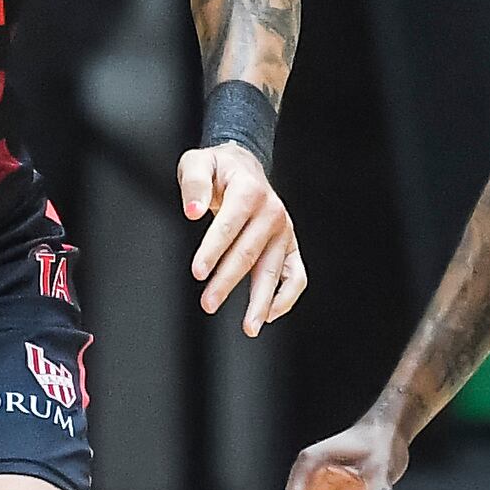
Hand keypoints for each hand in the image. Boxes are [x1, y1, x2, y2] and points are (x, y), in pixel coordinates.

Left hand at [177, 143, 306, 335]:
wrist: (244, 167)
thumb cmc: (219, 170)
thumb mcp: (198, 163)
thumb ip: (194, 184)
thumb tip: (192, 210)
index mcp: (249, 191)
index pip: (230, 226)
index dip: (213, 250)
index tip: (198, 272)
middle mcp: (272, 212)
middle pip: (249, 253)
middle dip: (228, 281)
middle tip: (208, 303)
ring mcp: (284, 231)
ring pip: (273, 271)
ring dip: (260, 301)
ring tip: (249, 326)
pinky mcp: (290, 246)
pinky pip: (296, 276)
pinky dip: (286, 297)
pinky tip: (270, 315)